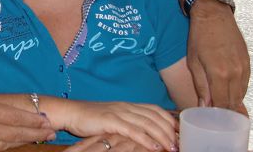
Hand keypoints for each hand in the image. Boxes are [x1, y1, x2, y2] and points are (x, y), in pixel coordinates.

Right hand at [0, 79, 54, 150]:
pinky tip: (13, 146)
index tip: (46, 120)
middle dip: (36, 133)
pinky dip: (7, 147)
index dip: (32, 120)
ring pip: (7, 144)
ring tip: (39, 140)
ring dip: (25, 141)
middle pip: (16, 133)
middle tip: (51, 133)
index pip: (14, 116)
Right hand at [60, 101, 175, 150]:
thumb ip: (129, 123)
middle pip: (155, 116)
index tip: (180, 133)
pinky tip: (155, 147)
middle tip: (179, 144)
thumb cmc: (92, 119)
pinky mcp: (111, 120)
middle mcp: (126, 106)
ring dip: (162, 136)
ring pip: (147, 123)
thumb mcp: (114, 118)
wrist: (72, 112)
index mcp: (128, 105)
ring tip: (172, 148)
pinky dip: (146, 139)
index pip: (155, 109)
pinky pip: (133, 130)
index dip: (170, 120)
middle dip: (170, 131)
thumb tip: (146, 136)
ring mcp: (119, 112)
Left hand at [187, 0, 249, 112]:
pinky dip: (237, 89)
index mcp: (219, 74)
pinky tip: (227, 89)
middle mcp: (235, 73)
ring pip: (240, 93)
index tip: (209, 118)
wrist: (213, 15)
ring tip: (219, 103)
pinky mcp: (248, 62)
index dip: (216, 114)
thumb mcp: (193, 61)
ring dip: (231, 100)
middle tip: (214, 114)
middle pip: (233, 101)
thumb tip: (203, 106)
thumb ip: (200, 86)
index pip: (221, 104)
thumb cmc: (199, 36)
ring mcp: (244, 68)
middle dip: (224, 110)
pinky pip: (244, 83)